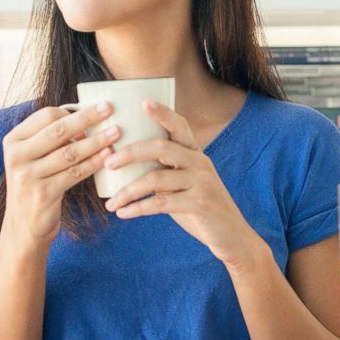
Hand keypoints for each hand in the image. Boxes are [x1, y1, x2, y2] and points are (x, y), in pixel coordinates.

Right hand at [2, 102, 120, 246]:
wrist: (24, 227)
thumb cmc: (36, 185)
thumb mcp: (32, 159)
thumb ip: (49, 139)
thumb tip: (85, 116)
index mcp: (13, 140)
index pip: (46, 116)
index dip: (72, 112)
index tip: (95, 110)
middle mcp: (16, 156)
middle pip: (59, 129)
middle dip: (87, 117)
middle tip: (109, 108)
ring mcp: (27, 176)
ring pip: (70, 152)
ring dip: (97, 140)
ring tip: (117, 133)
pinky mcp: (43, 194)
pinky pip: (75, 173)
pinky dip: (94, 162)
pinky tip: (108, 156)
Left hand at [103, 101, 261, 265]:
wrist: (231, 236)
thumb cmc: (201, 208)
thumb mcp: (186, 184)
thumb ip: (165, 171)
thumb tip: (125, 163)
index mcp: (195, 154)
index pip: (179, 126)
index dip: (163, 113)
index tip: (143, 103)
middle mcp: (200, 163)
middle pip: (161, 148)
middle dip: (130, 153)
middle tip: (108, 162)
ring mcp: (201, 183)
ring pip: (156, 179)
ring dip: (128, 191)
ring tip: (111, 202)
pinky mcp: (199, 204)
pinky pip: (161, 203)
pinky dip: (138, 208)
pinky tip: (123, 214)